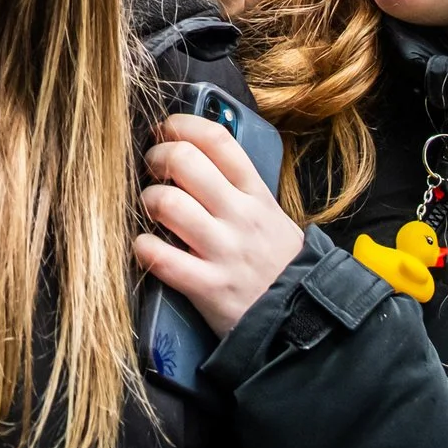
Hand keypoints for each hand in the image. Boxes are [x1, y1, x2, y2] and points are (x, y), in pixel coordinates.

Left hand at [134, 114, 305, 334]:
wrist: (304, 322)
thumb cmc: (279, 264)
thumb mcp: (272, 215)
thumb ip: (239, 186)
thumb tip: (196, 153)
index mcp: (256, 193)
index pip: (217, 140)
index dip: (182, 125)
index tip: (164, 129)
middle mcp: (240, 215)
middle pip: (184, 161)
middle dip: (155, 158)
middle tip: (150, 169)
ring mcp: (224, 250)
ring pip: (167, 203)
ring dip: (147, 201)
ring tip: (149, 209)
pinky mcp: (209, 287)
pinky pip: (160, 257)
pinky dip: (142, 248)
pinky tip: (145, 248)